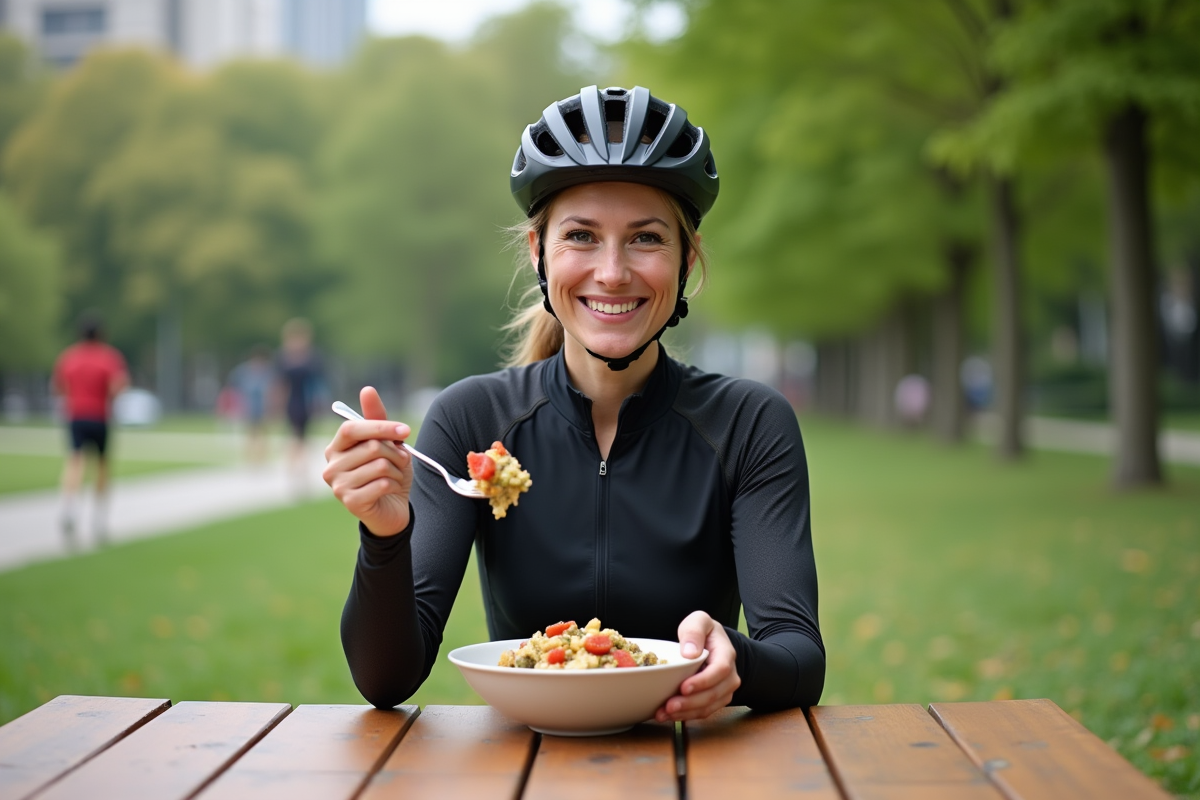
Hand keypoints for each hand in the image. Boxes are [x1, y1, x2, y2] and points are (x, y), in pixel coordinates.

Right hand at [322, 386, 413, 535]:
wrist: (393, 507)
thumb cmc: (387, 471)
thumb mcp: (386, 442)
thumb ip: (376, 418)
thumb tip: (367, 389)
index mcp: (336, 447)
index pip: (352, 428)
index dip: (380, 427)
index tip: (405, 431)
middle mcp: (331, 465)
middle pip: (371, 447)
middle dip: (395, 453)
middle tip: (401, 461)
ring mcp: (338, 485)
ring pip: (379, 465)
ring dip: (397, 470)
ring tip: (395, 475)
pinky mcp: (350, 502)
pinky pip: (382, 483)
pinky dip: (394, 484)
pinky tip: (390, 489)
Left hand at [655, 611, 740, 721]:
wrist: (712, 643)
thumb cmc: (704, 633)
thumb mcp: (699, 621)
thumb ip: (694, 631)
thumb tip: (690, 653)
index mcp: (726, 654)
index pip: (720, 670)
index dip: (703, 681)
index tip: (684, 687)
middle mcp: (729, 675)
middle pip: (714, 694)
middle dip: (690, 703)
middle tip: (669, 706)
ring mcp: (723, 690)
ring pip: (708, 707)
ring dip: (686, 713)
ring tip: (664, 714)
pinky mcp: (714, 700)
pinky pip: (703, 712)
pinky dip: (686, 716)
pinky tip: (669, 715)